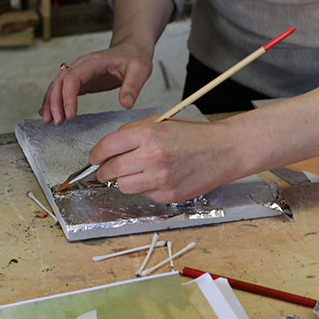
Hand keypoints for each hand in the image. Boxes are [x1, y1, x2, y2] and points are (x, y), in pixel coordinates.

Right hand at [39, 41, 152, 125]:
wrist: (132, 49)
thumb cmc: (135, 57)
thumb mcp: (139, 70)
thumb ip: (132, 87)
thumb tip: (126, 104)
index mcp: (93, 62)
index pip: (73, 78)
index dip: (68, 97)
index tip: (70, 115)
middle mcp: (81, 66)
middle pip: (60, 82)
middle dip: (54, 102)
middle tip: (56, 122)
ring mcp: (79, 73)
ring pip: (57, 86)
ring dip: (50, 103)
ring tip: (48, 121)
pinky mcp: (81, 81)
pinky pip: (62, 90)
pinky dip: (54, 102)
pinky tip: (49, 113)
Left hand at [90, 117, 242, 202]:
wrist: (224, 151)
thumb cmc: (194, 136)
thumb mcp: (161, 123)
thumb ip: (133, 133)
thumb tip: (108, 148)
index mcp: (148, 134)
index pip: (107, 147)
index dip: (96, 154)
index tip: (95, 158)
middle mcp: (152, 156)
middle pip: (110, 170)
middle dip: (103, 171)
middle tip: (105, 171)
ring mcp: (160, 178)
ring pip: (123, 186)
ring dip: (125, 181)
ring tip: (137, 172)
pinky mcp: (168, 195)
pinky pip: (145, 194)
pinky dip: (147, 187)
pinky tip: (161, 178)